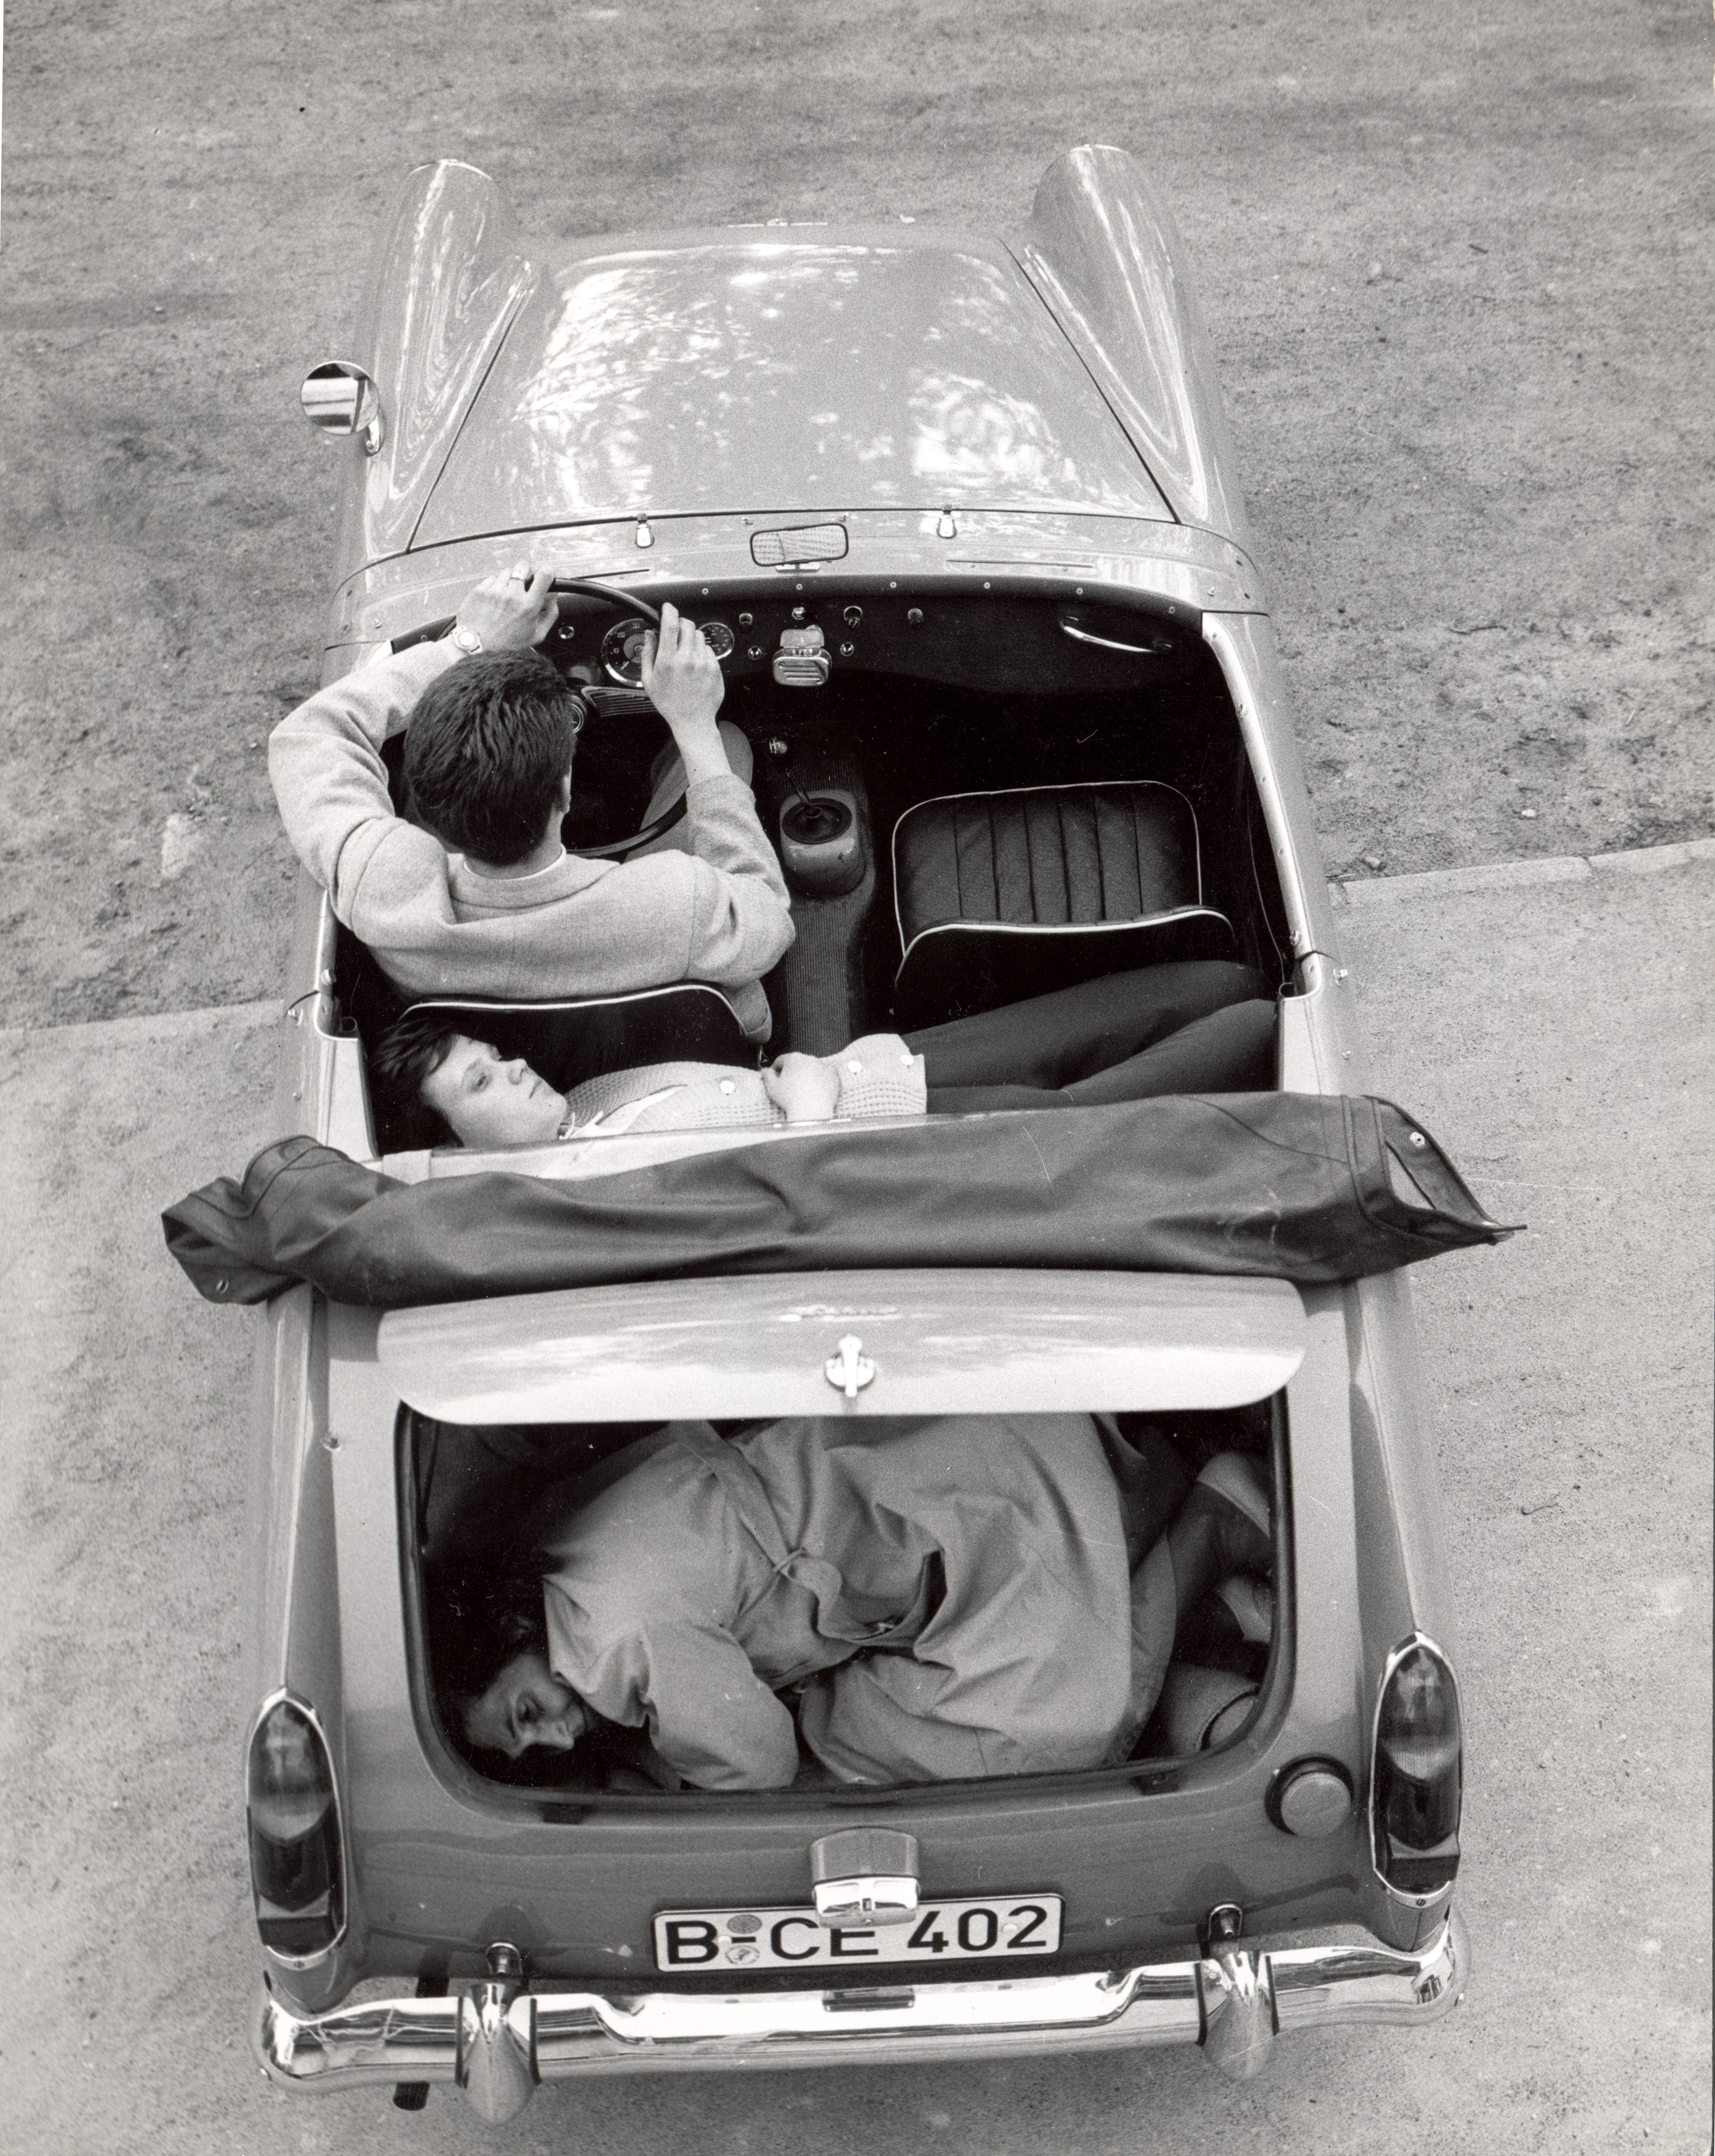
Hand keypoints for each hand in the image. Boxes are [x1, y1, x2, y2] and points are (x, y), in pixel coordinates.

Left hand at [454, 563, 558, 651]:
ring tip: (507, 594)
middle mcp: (512, 595)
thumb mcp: (536, 635)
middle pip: (524, 566)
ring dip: (510, 579)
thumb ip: (549, 614)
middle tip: (524, 583)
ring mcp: (495, 591)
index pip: (544, 575)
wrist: (476, 645)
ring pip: (508, 571)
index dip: (547, 572)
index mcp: (528, 606)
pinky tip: (495, 598)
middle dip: (527, 572)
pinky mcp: (481, 589)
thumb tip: (553, 596)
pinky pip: (493, 578)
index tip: (545, 575)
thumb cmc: (506, 643)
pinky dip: (496, 585)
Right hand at [639, 601, 724, 730]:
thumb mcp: (649, 680)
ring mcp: (703, 663)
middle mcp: (687, 659)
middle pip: (687, 625)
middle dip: (681, 623)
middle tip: (676, 631)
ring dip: (691, 637)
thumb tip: (649, 634)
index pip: (670, 624)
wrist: (692, 721)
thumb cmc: (670, 703)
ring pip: (699, 635)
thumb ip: (648, 653)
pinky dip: (701, 651)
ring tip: (686, 652)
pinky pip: (709, 649)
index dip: (669, 611)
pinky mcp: (715, 668)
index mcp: (668, 661)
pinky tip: (695, 664)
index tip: (667, 608)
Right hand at [762, 1053, 840, 1122]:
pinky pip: (824, 1077)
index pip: (782, 1060)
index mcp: (793, 1058)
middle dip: (793, 1072)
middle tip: (789, 1086)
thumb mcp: (772, 1087)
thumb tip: (765, 1070)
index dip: (776, 1069)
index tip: (775, 1076)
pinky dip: (820, 1082)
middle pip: (798, 1063)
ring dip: (807, 1075)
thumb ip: (767, 1076)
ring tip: (803, 1090)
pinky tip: (815, 1092)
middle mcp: (810, 1059)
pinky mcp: (833, 1076)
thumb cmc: (790, 1099)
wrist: (811, 1111)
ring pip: (812, 1069)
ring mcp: (823, 1067)